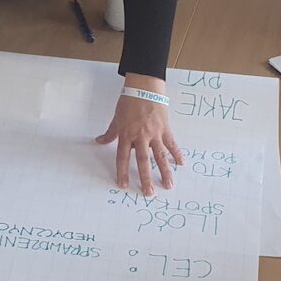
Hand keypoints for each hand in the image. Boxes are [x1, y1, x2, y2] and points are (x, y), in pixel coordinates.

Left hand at [95, 75, 183, 195]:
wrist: (144, 87)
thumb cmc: (129, 102)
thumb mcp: (116, 118)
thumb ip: (110, 133)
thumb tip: (98, 141)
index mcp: (126, 135)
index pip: (123, 158)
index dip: (122, 172)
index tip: (123, 185)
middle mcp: (140, 137)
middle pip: (143, 161)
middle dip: (145, 178)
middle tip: (149, 193)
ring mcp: (154, 134)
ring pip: (160, 156)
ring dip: (165, 171)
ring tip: (168, 185)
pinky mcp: (165, 128)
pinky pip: (171, 143)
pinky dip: (177, 153)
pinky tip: (181, 164)